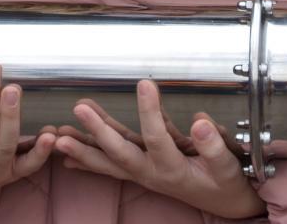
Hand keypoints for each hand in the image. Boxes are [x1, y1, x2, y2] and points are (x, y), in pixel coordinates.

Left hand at [55, 80, 265, 218]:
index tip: (145, 82)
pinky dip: (90, 158)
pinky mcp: (142, 169)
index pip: (158, 138)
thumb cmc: (226, 183)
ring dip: (83, 147)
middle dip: (97, 132)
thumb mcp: (227, 166)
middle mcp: (152, 173)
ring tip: (59, 133)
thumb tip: (200, 121)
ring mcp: (144, 173)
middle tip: (79, 109)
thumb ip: (214, 146)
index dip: (150, 111)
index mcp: (173, 170)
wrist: (225, 203)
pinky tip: (70, 153)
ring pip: (109, 160)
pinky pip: (111, 164)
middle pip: (119, 154)